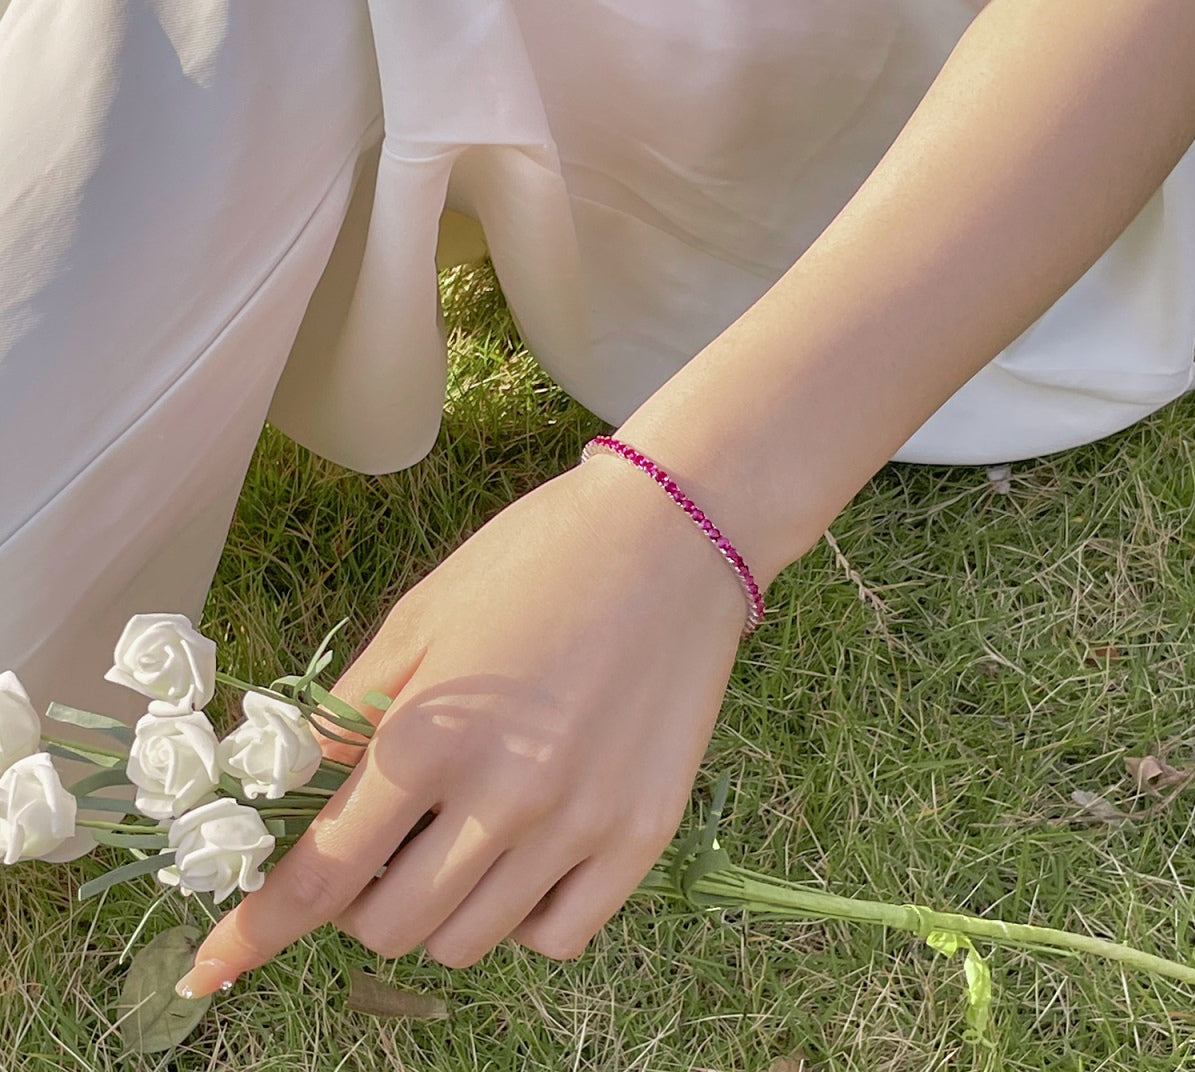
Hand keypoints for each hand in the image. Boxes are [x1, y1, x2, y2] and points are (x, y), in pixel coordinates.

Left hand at [177, 453, 747, 992]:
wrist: (669, 537)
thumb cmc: (535, 561)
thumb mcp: (420, 617)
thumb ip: (348, 715)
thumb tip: (294, 793)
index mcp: (432, 738)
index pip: (322, 876)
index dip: (257, 932)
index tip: (215, 966)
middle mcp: (504, 800)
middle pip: (389, 927)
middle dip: (357, 903)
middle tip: (380, 843)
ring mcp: (581, 827)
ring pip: (468, 942)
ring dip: (435, 910)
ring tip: (455, 839)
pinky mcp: (643, 836)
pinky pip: (558, 936)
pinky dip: (520, 917)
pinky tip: (524, 858)